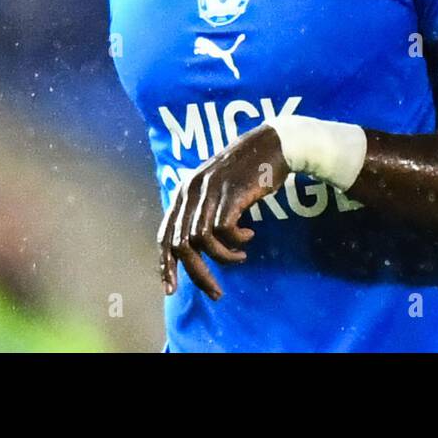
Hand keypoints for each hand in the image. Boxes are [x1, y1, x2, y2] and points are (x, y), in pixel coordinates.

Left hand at [157, 124, 288, 299]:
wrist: (272, 144)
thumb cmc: (247, 170)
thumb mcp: (215, 188)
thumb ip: (202, 211)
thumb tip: (195, 248)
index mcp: (183, 192)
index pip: (164, 235)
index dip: (165, 265)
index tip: (170, 290)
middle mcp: (191, 191)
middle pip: (182, 245)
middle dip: (198, 274)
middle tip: (216, 293)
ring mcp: (210, 191)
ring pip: (202, 241)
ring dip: (223, 258)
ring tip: (240, 257)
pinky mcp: (231, 193)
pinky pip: (225, 231)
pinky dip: (237, 242)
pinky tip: (250, 237)